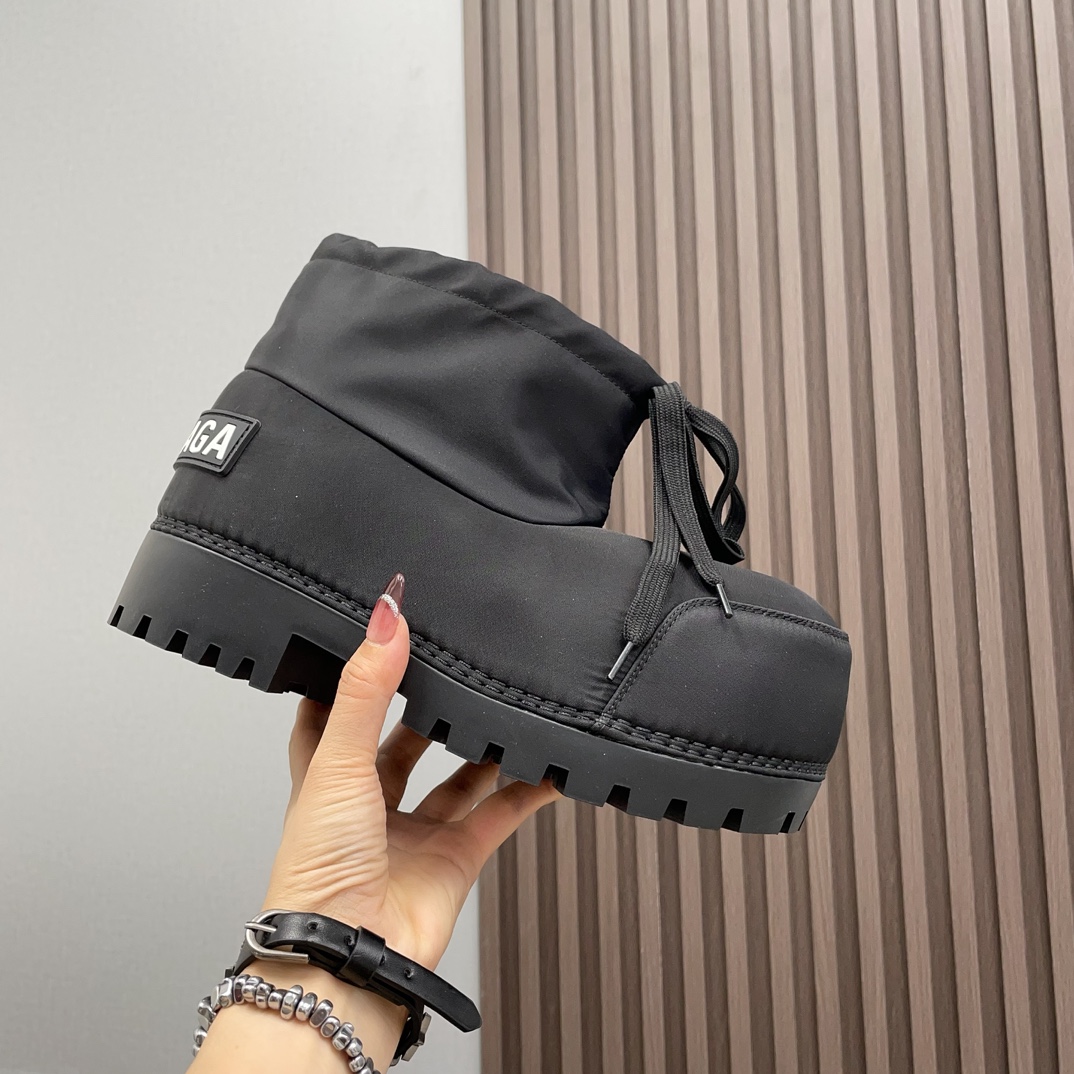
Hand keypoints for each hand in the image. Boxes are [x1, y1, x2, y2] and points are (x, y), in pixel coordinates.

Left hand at [264, 572, 558, 970]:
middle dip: (427, 708)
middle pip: (402, 743)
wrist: (348, 958)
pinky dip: (528, 787)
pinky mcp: (456, 857)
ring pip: (457, 775)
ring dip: (480, 744)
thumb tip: (386, 619)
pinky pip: (501, 811)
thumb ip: (365, 689)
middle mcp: (370, 805)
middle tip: (454, 667)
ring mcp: (415, 832)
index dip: (349, 681)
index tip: (375, 644)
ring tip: (502, 702)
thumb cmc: (316, 875)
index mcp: (326, 778)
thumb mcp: (337, 761)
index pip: (331, 716)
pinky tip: (547, 762)